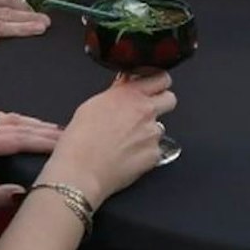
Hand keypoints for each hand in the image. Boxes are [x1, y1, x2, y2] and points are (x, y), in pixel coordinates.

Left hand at [0, 108, 62, 213]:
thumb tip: (25, 191)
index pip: (15, 139)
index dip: (41, 140)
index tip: (64, 143)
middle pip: (14, 125)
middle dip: (42, 130)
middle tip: (67, 134)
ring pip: (5, 117)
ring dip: (30, 122)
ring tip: (52, 129)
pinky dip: (12, 119)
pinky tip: (23, 124)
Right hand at [40, 71, 178, 202]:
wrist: (80, 171)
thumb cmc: (79, 140)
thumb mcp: (93, 105)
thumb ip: (116, 93)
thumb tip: (124, 88)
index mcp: (130, 94)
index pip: (161, 78)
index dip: (158, 83)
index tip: (154, 87)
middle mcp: (145, 111)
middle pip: (170, 99)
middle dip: (161, 104)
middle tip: (145, 113)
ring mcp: (152, 134)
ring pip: (159, 128)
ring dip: (148, 133)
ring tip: (126, 142)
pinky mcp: (154, 155)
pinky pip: (155, 150)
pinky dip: (145, 153)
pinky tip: (127, 157)